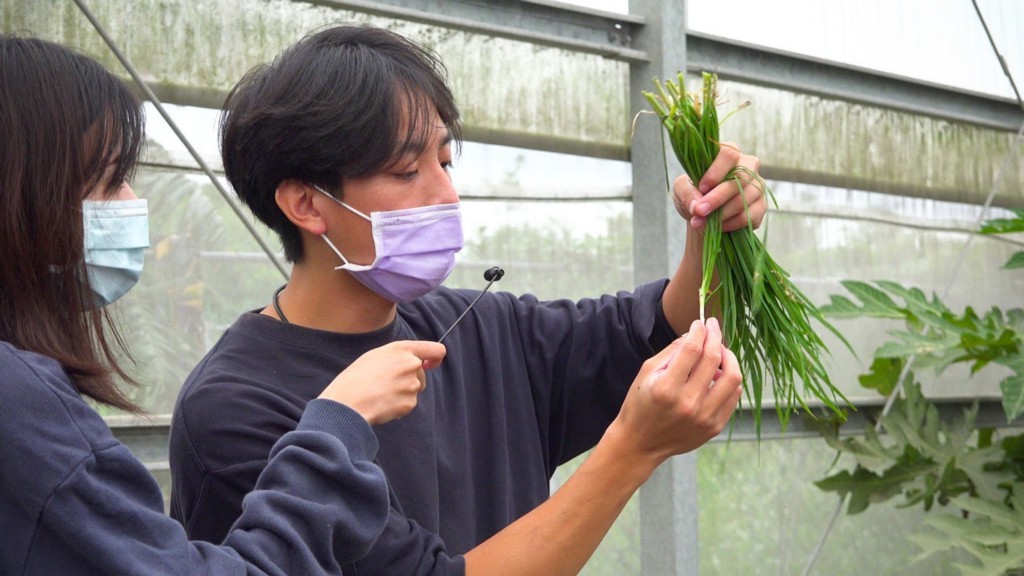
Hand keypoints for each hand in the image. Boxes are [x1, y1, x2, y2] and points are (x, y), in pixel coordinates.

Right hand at [318, 340, 445, 424]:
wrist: (347, 402)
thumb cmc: (356, 378)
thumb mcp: (375, 356)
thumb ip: (398, 356)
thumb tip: (415, 362)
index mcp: (402, 349)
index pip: (435, 350)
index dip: (435, 358)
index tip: (429, 365)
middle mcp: (411, 365)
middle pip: (421, 373)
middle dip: (410, 379)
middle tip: (386, 384)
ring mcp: (412, 385)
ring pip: (414, 389)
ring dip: (403, 393)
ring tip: (381, 394)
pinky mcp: (410, 403)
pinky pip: (408, 405)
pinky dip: (398, 407)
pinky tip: (382, 404)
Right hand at [611, 318, 741, 463]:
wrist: (640, 443)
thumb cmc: (640, 404)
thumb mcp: (647, 372)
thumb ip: (672, 351)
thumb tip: (695, 333)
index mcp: (666, 388)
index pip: (692, 349)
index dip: (700, 330)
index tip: (702, 322)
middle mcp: (687, 403)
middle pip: (714, 360)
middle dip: (715, 337)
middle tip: (714, 328)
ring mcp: (704, 418)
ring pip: (732, 378)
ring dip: (729, 358)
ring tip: (720, 352)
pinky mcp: (714, 427)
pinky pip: (733, 396)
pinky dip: (730, 380)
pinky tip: (719, 374)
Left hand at [673, 143, 764, 231]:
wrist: (704, 213)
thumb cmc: (694, 193)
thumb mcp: (681, 189)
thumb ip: (686, 193)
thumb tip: (697, 207)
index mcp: (729, 153)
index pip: (729, 154)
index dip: (716, 172)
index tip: (701, 188)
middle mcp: (748, 166)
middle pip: (740, 178)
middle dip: (717, 198)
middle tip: (699, 211)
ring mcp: (757, 186)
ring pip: (744, 200)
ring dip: (720, 215)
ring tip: (700, 223)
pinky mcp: (761, 206)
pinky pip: (748, 217)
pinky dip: (730, 225)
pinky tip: (716, 227)